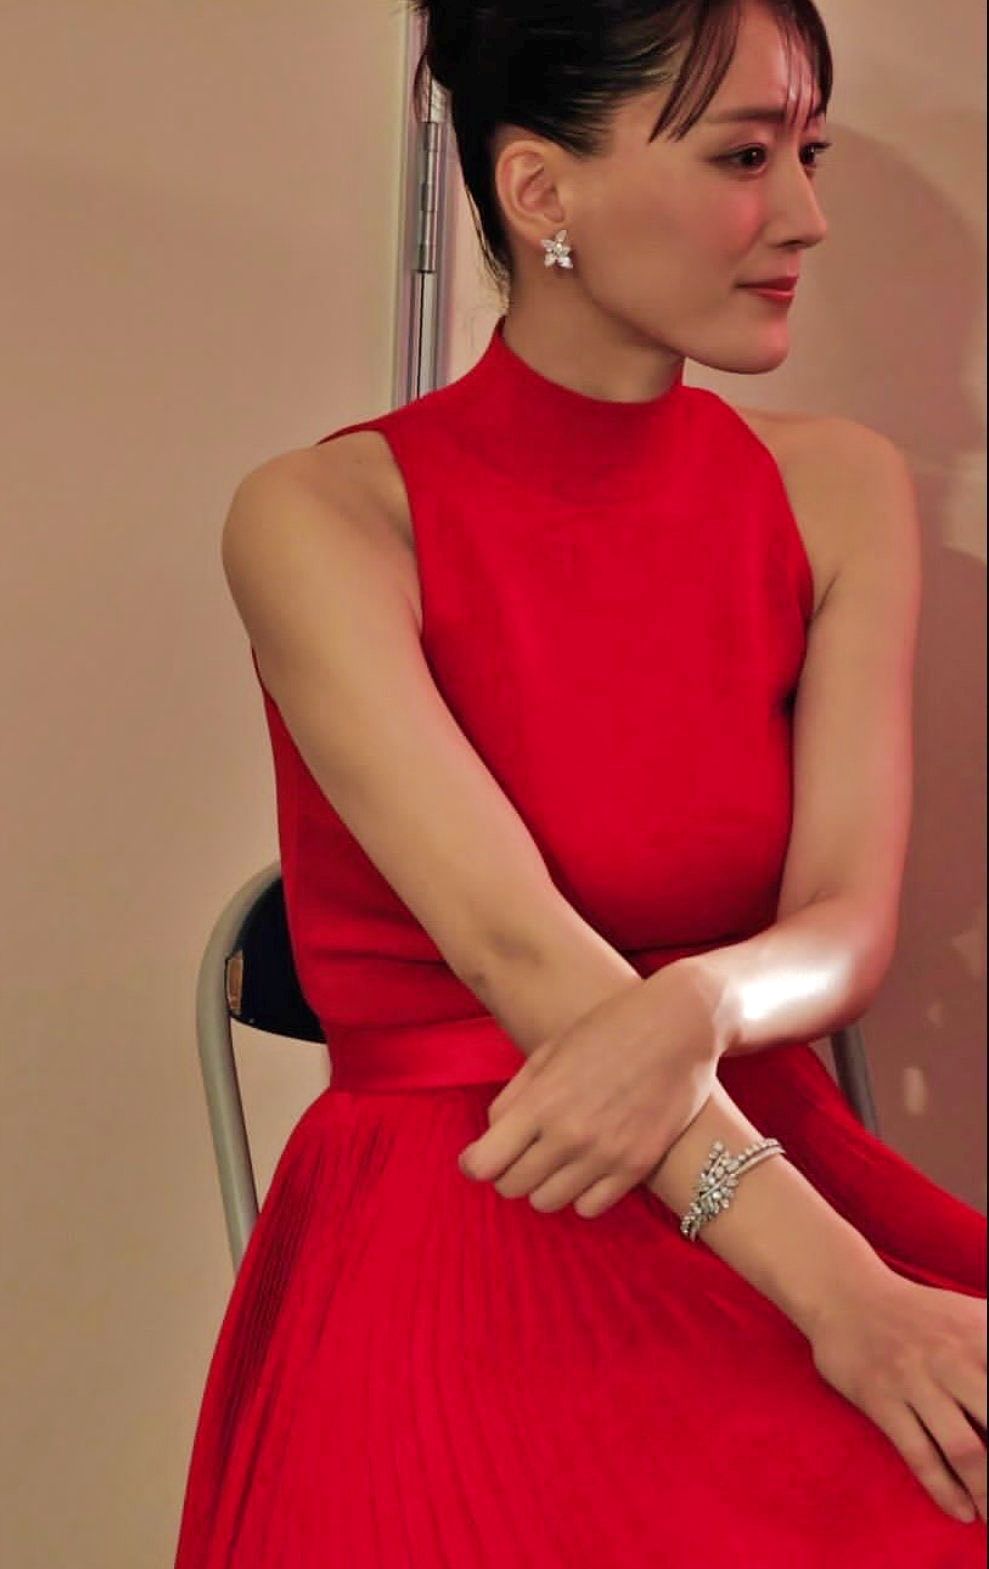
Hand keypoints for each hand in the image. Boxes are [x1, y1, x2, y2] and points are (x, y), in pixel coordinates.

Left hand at [457, 963, 724, 1218]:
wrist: (679, 1026)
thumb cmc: (608, 1030)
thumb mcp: (549, 1052)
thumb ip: (516, 1096)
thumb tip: (493, 1135)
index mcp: (541, 1102)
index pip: (483, 1163)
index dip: (473, 1163)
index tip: (478, 1158)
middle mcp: (569, 1135)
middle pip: (512, 1187)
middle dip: (507, 1173)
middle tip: (520, 1156)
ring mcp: (605, 1155)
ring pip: (546, 1203)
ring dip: (543, 1185)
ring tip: (555, 1161)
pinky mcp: (637, 1167)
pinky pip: (590, 1208)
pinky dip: (580, 1194)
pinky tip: (586, 1170)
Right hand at [806, 1267, 986, 1523]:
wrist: (846, 1294)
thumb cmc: (921, 1314)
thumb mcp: (974, 1315)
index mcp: (982, 1335)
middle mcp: (953, 1357)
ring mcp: (915, 1379)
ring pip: (966, 1450)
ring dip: (988, 1492)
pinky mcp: (882, 1399)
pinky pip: (920, 1454)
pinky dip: (944, 1489)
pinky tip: (962, 1510)